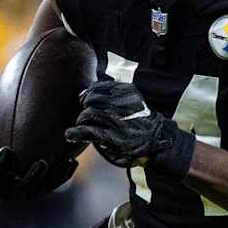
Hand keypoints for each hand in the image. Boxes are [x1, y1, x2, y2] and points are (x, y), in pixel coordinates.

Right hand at [0, 125, 76, 201]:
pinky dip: (64, 174)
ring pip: (43, 189)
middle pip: (23, 190)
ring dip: (54, 177)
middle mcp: (11, 192)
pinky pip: (55, 184)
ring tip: (63, 161)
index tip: (7, 149)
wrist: (13, 156)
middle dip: (33, 178)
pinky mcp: (43, 188)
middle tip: (41, 162)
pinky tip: (71, 161)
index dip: (0, 166)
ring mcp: (29, 193)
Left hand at [63, 77, 194, 175]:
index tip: (86, 100)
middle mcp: (121, 104)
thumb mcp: (132, 99)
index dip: (89, 94)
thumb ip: (112, 94)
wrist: (156, 139)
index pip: (98, 88)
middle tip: (86, 114)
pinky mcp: (112, 137)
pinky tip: (71, 134)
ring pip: (87, 115)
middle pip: (90, 100)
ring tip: (82, 126)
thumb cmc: (140, 120)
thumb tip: (81, 94)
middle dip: (85, 107)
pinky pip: (88, 131)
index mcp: (126, 92)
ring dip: (82, 120)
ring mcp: (116, 121)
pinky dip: (76, 132)